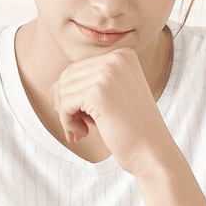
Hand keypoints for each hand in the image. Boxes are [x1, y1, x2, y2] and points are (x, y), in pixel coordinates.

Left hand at [50, 48, 177, 175]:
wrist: (153, 151)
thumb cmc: (132, 127)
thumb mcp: (114, 95)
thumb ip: (89, 83)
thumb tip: (53, 86)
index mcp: (122, 55)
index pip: (78, 67)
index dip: (71, 93)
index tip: (79, 116)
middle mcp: (116, 58)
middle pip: (68, 76)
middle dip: (65, 103)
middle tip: (76, 125)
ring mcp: (107, 73)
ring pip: (63, 90)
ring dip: (66, 114)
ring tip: (80, 131)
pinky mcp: (97, 92)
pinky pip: (65, 104)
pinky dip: (66, 121)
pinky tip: (81, 134)